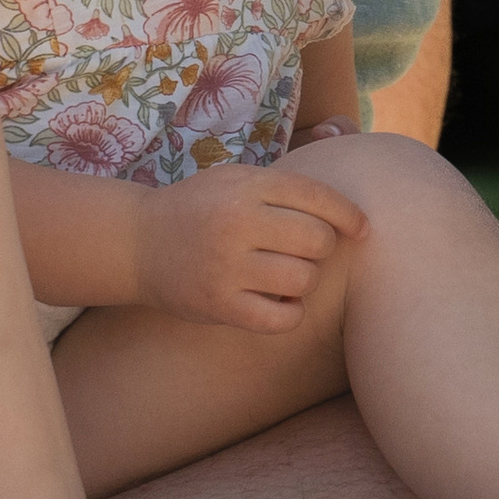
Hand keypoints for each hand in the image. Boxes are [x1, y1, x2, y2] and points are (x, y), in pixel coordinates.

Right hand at [133, 163, 368, 333]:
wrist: (137, 242)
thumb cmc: (200, 208)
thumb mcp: (235, 179)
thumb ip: (285, 187)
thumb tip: (351, 210)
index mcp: (245, 185)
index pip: (318, 197)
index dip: (349, 214)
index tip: (361, 229)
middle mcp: (237, 222)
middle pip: (318, 241)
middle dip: (320, 248)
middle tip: (303, 250)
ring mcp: (227, 266)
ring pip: (304, 280)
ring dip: (303, 280)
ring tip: (284, 274)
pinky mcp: (220, 305)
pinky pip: (282, 318)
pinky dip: (289, 313)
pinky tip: (277, 302)